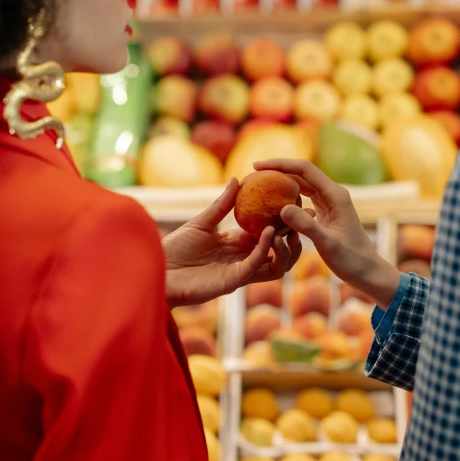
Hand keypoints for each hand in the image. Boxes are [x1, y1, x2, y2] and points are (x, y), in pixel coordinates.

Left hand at [162, 179, 302, 307]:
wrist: (157, 271)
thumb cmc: (175, 248)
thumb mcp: (202, 222)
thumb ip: (222, 204)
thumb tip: (238, 179)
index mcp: (238, 244)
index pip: (269, 233)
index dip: (284, 221)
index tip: (297, 203)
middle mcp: (244, 259)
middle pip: (280, 252)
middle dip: (294, 237)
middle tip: (301, 216)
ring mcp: (241, 271)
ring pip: (277, 265)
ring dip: (285, 248)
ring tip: (285, 227)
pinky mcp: (234, 281)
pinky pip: (258, 266)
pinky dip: (266, 249)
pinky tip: (269, 232)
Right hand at [253, 159, 400, 307]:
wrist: (367, 272)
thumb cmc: (351, 259)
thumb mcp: (327, 244)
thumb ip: (306, 225)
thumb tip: (282, 208)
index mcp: (335, 195)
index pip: (304, 169)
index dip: (280, 164)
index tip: (257, 166)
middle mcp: (333, 194)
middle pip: (302, 173)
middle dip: (277, 171)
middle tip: (253, 175)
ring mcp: (330, 203)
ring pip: (302, 186)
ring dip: (282, 183)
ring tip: (260, 186)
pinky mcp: (326, 213)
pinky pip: (304, 199)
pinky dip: (288, 199)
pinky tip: (274, 205)